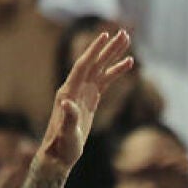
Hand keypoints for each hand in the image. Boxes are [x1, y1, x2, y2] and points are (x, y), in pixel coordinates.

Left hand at [39, 29, 133, 169]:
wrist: (58, 155)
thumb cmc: (62, 145)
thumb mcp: (66, 133)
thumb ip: (68, 117)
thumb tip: (67, 102)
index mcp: (69, 91)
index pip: (84, 66)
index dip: (94, 51)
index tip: (105, 36)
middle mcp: (75, 88)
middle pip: (95, 62)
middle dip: (108, 48)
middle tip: (124, 33)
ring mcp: (83, 93)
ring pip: (101, 69)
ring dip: (113, 55)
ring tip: (127, 42)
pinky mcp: (90, 100)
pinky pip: (105, 81)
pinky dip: (116, 71)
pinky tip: (128, 64)